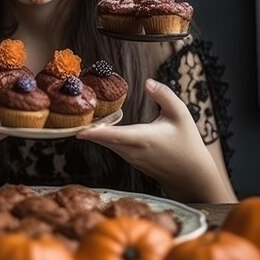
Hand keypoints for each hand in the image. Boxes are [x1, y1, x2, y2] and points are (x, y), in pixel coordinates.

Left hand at [77, 79, 229, 201]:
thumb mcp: (180, 114)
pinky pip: (111, 146)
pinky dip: (101, 136)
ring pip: (105, 143)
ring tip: (78, 116)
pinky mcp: (129, 159)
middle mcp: (132, 150)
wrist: (191, 176)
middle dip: (86, 128)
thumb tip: (147, 82)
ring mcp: (129, 157)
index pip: (114, 135)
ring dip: (92, 132)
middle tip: (68, 115)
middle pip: (102, 139)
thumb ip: (164, 95)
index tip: (78, 130)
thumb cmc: (187, 144)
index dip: (96, 133)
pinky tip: (95, 125)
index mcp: (143, 138)